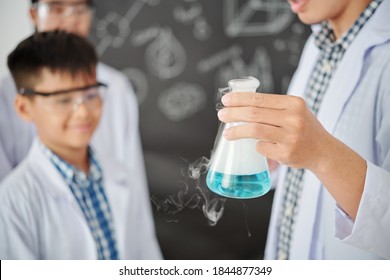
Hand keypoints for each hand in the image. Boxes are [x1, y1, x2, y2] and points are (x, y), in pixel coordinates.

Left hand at [218, 92, 366, 218]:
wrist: (323, 151)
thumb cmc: (304, 129)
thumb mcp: (295, 111)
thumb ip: (273, 107)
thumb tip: (240, 105)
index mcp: (294, 103)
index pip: (260, 98)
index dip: (240, 99)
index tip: (226, 100)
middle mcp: (294, 118)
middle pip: (254, 113)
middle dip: (233, 114)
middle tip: (222, 115)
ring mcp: (291, 136)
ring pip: (255, 130)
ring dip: (237, 131)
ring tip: (227, 133)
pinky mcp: (286, 153)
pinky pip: (261, 147)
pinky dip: (255, 146)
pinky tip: (256, 146)